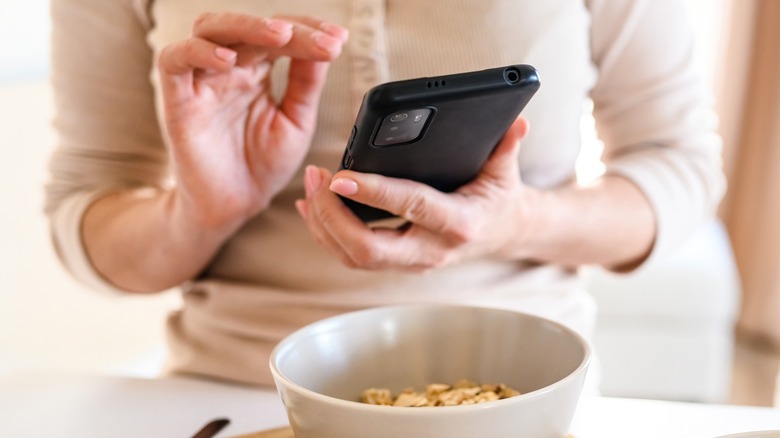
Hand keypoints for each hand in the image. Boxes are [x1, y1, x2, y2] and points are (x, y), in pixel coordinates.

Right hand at [157, 13, 347, 232]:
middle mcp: (228, 69)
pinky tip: (228, 60)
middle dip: (286, 27)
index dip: (308, 30)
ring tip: (281, 35)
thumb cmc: (262, 165)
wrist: (236, 207)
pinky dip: (197, 53)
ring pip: (210, 30)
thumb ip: (306, 83)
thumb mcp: (296, 121)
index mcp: (258, 70)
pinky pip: (174, 62)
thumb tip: (327, 44)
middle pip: (248, 26)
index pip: (279, 35)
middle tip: (320, 38)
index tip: (339, 39)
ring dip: (246, 26)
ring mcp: (202, 82)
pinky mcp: (178, 102)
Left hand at [296, 118, 536, 270]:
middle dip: (332, 216)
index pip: (410, 207)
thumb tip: (517, 121)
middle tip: (315, 178)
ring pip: (354, 257)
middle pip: (369, 249)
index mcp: (459, 224)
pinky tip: (311, 209)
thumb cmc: (500, 198)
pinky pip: (353, 257)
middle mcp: (432, 251)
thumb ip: (507, 145)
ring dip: (323, 224)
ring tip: (308, 186)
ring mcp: (412, 263)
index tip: (340, 176)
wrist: (503, 234)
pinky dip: (326, 234)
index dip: (373, 193)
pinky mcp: (397, 264)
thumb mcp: (506, 170)